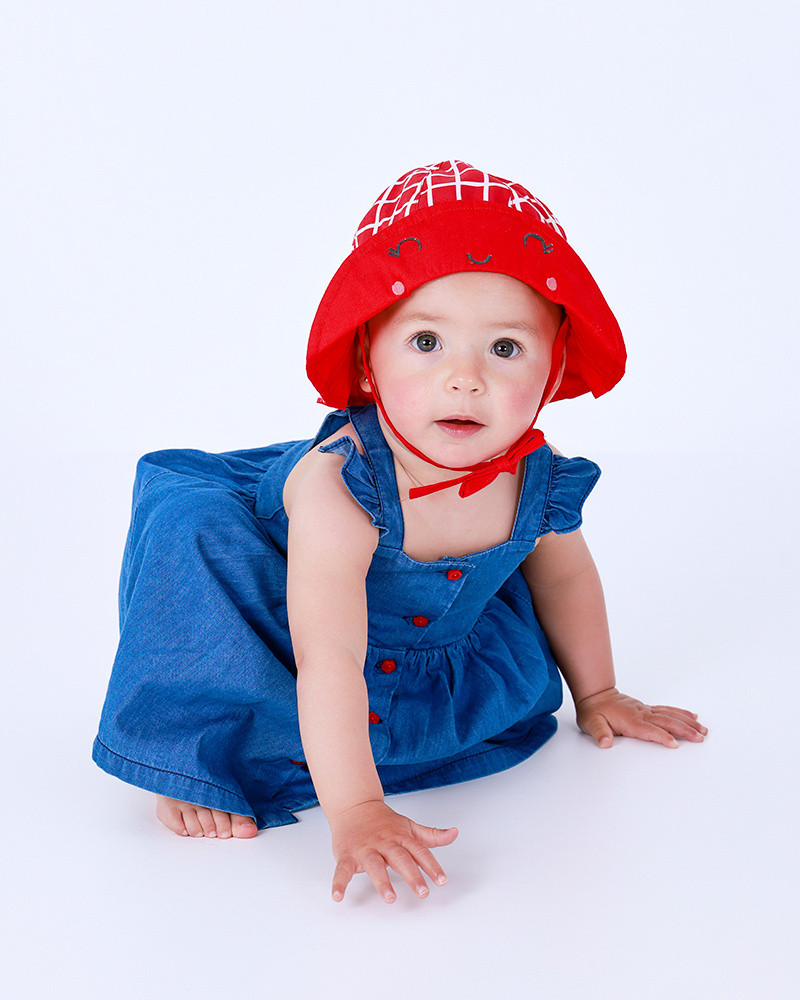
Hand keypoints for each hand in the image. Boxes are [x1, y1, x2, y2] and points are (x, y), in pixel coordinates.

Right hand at [328, 799, 457, 902]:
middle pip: (400, 858)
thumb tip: (454, 834)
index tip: (441, 880)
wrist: (354, 806)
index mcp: (400, 837)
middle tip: (423, 892)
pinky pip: (343, 870)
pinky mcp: (347, 855)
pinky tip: (338, 896)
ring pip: (374, 865)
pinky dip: (339, 882)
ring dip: (382, 881)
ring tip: (390, 898)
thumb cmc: (384, 822)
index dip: (431, 865)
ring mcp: (365, 849)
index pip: (419, 851)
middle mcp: (384, 843)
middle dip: (412, 875)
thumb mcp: (409, 826)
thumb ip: (431, 835)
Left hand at [576, 687, 706, 748]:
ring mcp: (645, 710)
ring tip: (703, 730)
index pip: (649, 730)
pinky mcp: (647, 709)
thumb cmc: (594, 712)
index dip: (662, 737)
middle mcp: (641, 714)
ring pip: (670, 715)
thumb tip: (605, 741)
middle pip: (666, 722)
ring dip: (687, 722)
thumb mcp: (591, 723)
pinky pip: (667, 710)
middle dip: (684, 730)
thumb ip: (599, 732)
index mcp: (629, 720)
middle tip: (700, 737)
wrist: (595, 696)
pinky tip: (692, 716)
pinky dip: (681, 712)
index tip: (675, 744)